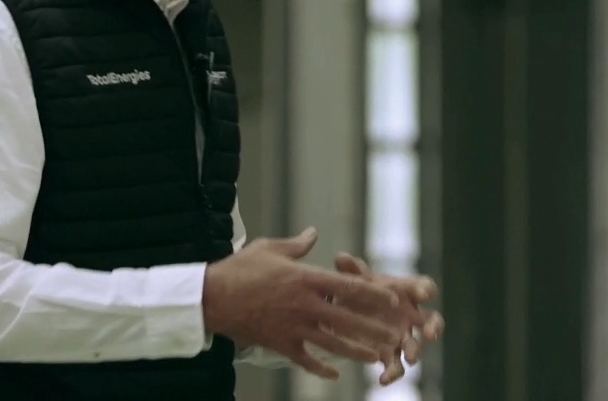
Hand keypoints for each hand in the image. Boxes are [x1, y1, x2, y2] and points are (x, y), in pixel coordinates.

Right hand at [203, 228, 405, 379]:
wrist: (213, 297)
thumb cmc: (240, 269)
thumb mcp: (269, 248)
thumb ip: (297, 245)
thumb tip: (314, 233)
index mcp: (305, 278)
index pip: (347, 286)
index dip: (372, 293)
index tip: (392, 299)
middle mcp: (305, 304)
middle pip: (347, 319)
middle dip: (373, 328)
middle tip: (394, 336)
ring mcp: (294, 326)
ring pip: (332, 343)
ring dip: (355, 352)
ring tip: (374, 358)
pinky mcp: (281, 343)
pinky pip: (306, 360)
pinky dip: (321, 369)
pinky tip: (334, 374)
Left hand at [332, 253, 445, 385]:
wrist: (347, 310)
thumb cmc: (360, 288)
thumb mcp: (355, 278)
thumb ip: (351, 270)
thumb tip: (341, 257)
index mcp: (407, 291)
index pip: (424, 287)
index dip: (425, 290)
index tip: (422, 294)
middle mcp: (410, 316)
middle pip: (432, 321)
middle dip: (434, 327)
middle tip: (430, 334)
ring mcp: (402, 336)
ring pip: (416, 346)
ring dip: (415, 352)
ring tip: (411, 358)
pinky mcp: (390, 354)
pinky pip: (396, 366)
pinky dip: (393, 374)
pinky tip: (383, 380)